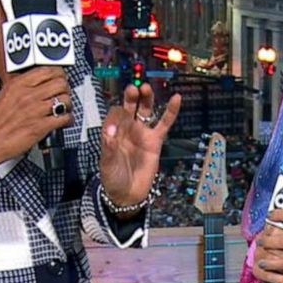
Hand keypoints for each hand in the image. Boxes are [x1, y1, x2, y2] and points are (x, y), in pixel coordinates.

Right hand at [0, 67, 72, 164]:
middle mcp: (28, 95)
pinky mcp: (41, 126)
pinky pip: (64, 118)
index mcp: (18, 84)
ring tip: (65, 109)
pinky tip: (64, 121)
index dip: (59, 74)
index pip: (48, 70)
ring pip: (65, 100)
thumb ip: (20, 86)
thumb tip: (35, 83)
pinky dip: (68, 120)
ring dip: (68, 105)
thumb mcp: (4, 95)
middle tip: (64, 93)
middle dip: (66, 88)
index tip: (60, 78)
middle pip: (60, 83)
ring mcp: (36, 110)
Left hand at [100, 83, 181, 208]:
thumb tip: (109, 131)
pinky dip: (171, 111)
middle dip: (130, 97)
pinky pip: (165, 123)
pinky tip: (176, 98)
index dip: (115, 115)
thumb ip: (108, 148)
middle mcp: (127, 129)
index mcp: (113, 132)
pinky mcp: (156, 141)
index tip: (116, 123)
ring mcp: (142, 133)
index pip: (114, 115)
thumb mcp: (107, 164)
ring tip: (146, 88)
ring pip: (146, 111)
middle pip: (130, 107)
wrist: (127, 195)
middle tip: (132, 89)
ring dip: (146, 99)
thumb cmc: (113, 178)